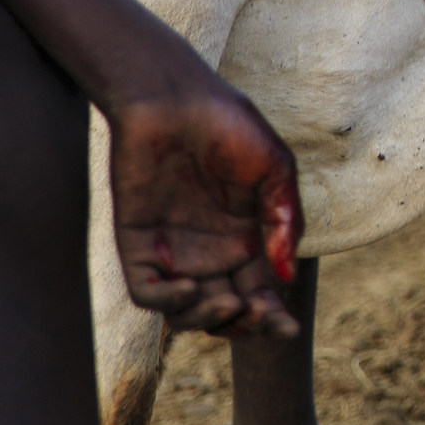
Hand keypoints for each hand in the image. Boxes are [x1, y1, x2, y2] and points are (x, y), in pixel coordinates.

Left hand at [108, 79, 303, 338]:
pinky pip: (147, 292)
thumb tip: (287, 276)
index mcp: (245, 238)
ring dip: (207, 320)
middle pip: (225, 313)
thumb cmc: (230, 125)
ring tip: (226, 301)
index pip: (260, 293)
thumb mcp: (275, 169)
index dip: (273, 318)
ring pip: (185, 313)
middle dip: (243, 324)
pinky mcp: (137, 243)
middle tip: (256, 312)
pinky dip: (167, 302)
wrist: (174, 97)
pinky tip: (187, 288)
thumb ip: (285, 221)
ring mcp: (172, 250)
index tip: (288, 327)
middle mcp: (209, 251)